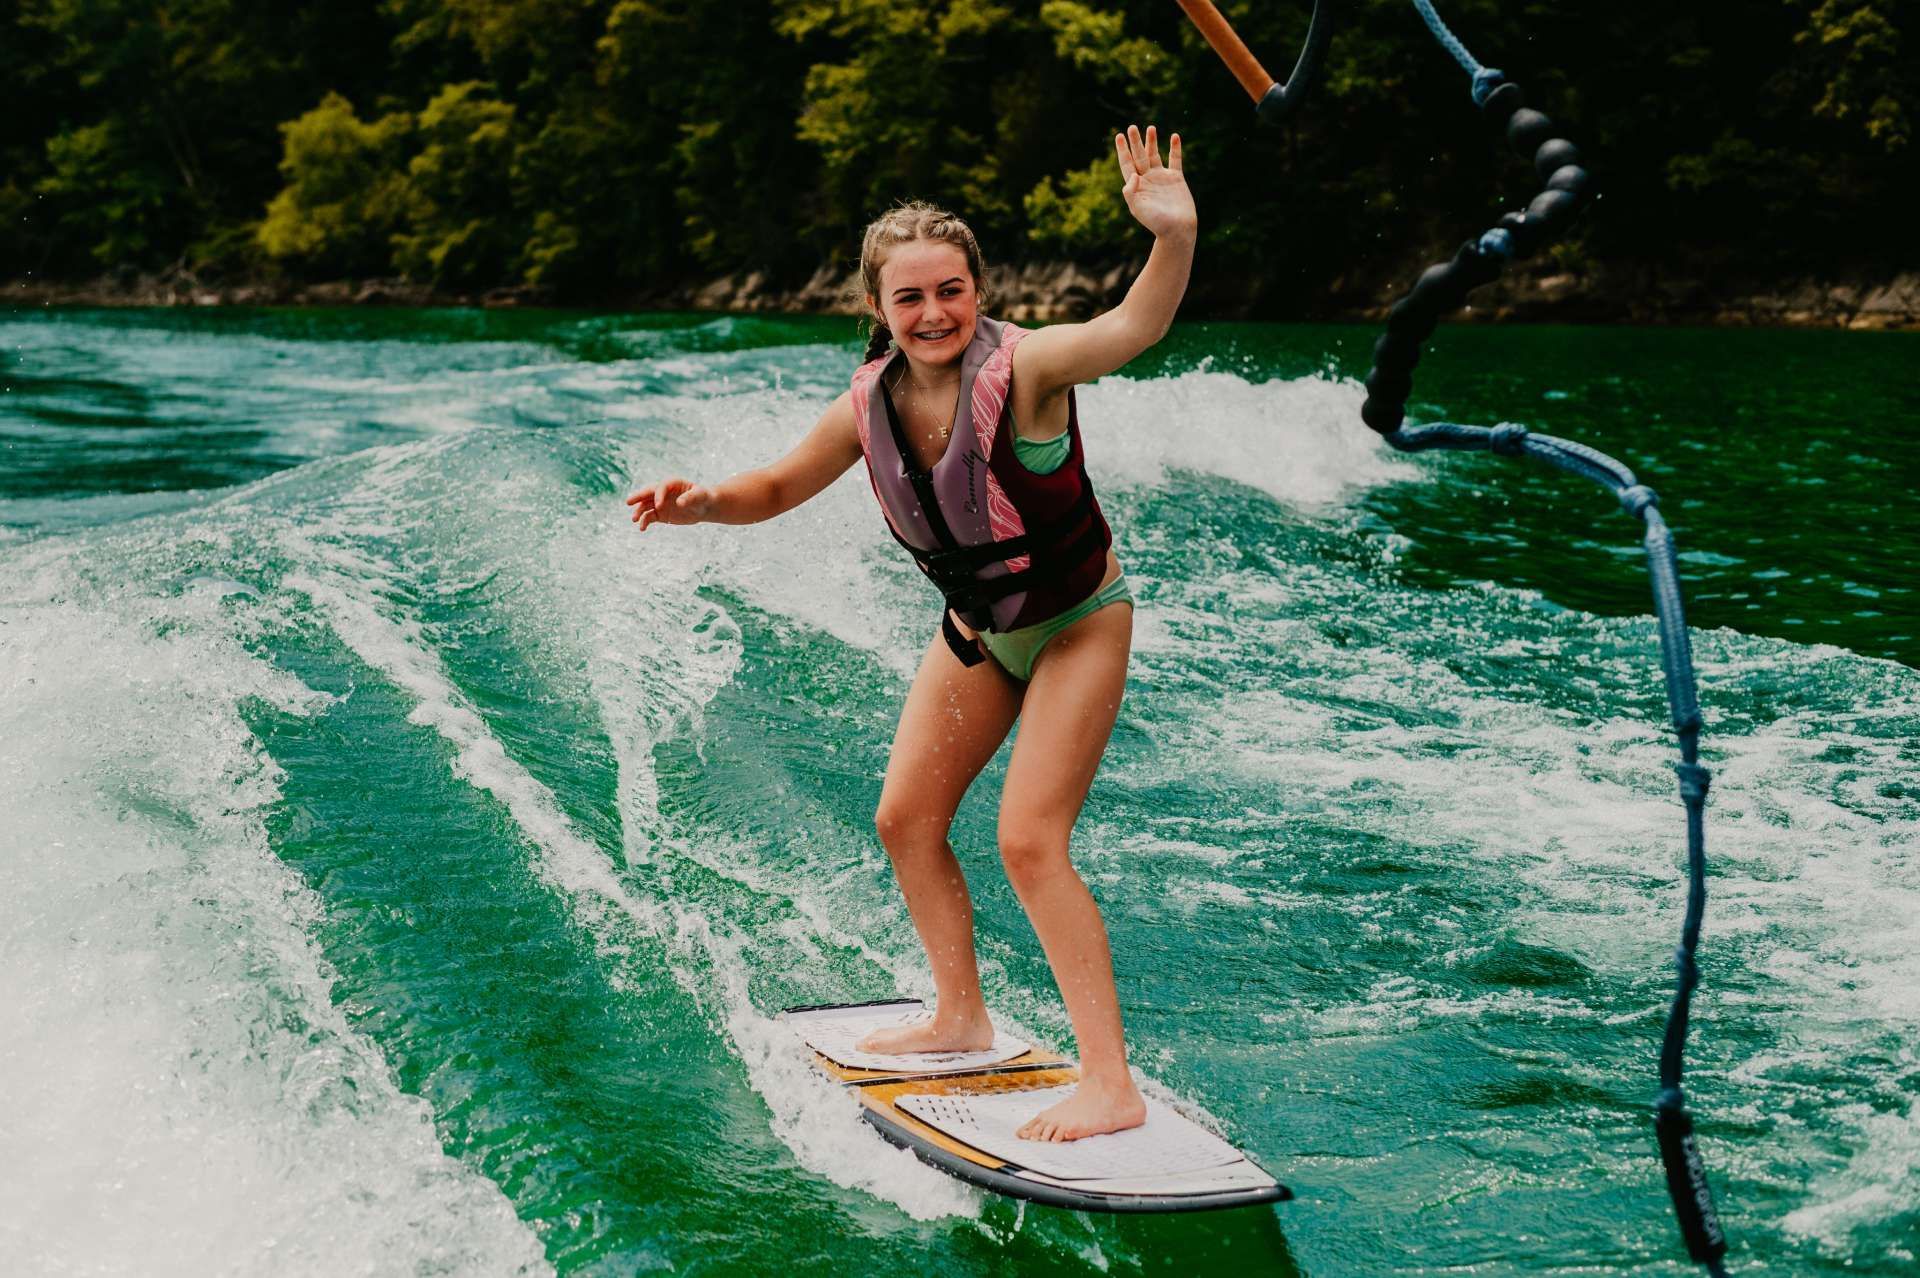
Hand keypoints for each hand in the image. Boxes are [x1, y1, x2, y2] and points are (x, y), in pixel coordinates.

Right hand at [625, 477, 711, 530]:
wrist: (703, 507)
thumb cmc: (702, 497)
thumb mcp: (699, 496)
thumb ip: (690, 498)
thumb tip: (679, 503)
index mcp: (671, 483)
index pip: (661, 487)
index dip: (658, 495)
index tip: (659, 506)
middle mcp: (662, 492)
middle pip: (647, 493)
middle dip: (638, 497)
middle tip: (628, 502)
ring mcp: (659, 503)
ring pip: (645, 506)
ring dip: (639, 512)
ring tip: (634, 520)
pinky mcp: (660, 514)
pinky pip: (649, 517)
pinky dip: (644, 522)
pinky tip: (642, 528)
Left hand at [1114, 124, 1195, 241]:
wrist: (1178, 230)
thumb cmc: (1156, 223)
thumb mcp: (1138, 209)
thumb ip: (1131, 192)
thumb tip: (1132, 175)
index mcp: (1136, 186)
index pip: (1127, 164)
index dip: (1123, 151)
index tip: (1119, 136)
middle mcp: (1148, 180)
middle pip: (1139, 156)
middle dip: (1136, 142)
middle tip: (1132, 127)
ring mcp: (1162, 178)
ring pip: (1155, 155)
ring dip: (1152, 142)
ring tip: (1150, 128)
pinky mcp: (1176, 179)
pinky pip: (1175, 160)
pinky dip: (1175, 148)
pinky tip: (1174, 136)